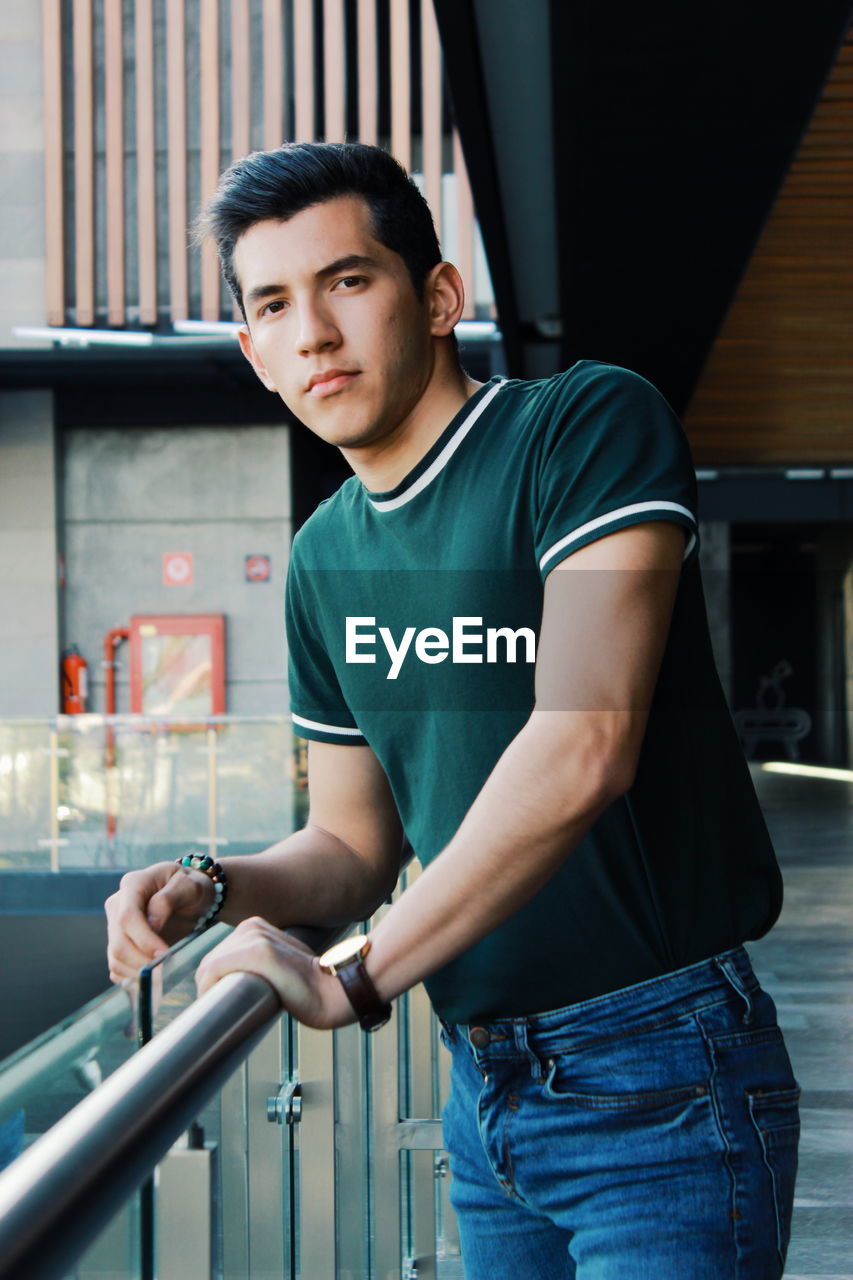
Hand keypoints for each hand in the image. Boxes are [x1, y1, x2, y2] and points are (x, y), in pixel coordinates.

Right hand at [105, 861, 213, 980]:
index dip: (144, 939)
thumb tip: (152, 923)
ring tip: (163, 973)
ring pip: (116, 958)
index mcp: (132, 884)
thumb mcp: (189, 885)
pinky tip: (153, 976)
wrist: (191, 896)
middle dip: (142, 960)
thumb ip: (168, 899)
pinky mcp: (118, 943)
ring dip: (138, 971)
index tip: (164, 953)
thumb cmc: (191, 887)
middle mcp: (118, 905)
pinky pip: (117, 967)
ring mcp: (115, 925)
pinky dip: (132, 977)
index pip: (127, 917)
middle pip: (119, 942)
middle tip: (166, 970)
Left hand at [194, 917, 355, 1029]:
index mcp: (256, 927)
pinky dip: (207, 988)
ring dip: (208, 990)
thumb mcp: (277, 964)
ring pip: (208, 967)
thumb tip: (233, 983)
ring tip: (221, 1011)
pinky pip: (213, 970)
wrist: (333, 992)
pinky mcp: (257, 952)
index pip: (218, 956)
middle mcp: (253, 927)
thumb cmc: (308, 988)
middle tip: (219, 1011)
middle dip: (209, 986)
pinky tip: (216, 1002)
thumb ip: (256, 964)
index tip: (221, 1000)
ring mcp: (255, 937)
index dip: (214, 981)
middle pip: (210, 961)